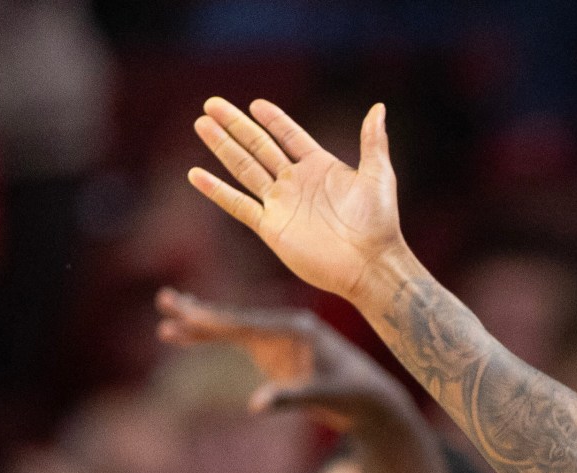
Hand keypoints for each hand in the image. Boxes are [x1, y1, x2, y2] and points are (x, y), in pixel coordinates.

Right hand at [155, 287, 412, 428]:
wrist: (371, 399)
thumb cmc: (354, 395)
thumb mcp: (325, 397)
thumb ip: (291, 398)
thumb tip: (256, 405)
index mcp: (298, 329)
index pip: (249, 323)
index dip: (217, 320)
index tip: (188, 314)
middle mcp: (285, 327)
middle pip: (235, 319)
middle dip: (199, 313)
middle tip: (164, 300)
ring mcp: (278, 338)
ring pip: (232, 330)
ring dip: (200, 326)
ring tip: (165, 322)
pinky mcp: (274, 352)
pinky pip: (238, 342)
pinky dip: (214, 339)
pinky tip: (188, 335)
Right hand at [187, 98, 407, 306]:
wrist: (370, 265)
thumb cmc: (380, 223)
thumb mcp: (379, 175)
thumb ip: (373, 141)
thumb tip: (379, 107)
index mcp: (320, 166)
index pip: (289, 136)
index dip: (273, 120)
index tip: (255, 104)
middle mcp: (296, 182)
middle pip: (259, 146)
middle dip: (236, 125)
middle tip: (212, 104)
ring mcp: (281, 204)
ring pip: (244, 168)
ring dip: (222, 147)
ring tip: (201, 124)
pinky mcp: (271, 227)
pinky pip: (238, 205)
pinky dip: (217, 191)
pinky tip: (196, 175)